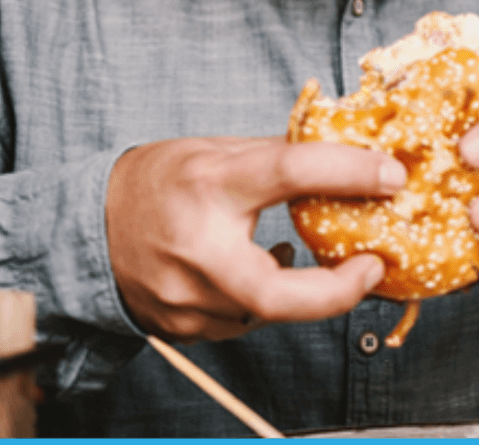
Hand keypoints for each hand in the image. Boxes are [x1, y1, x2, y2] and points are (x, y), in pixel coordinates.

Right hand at [106, 136, 405, 341]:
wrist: (85, 227)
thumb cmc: (159, 178)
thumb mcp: (217, 150)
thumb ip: (277, 158)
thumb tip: (347, 157)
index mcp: (211, 185)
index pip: (291, 172)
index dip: (350, 171)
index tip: (392, 176)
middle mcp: (196, 248)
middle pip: (276, 293)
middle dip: (336, 292)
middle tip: (375, 268)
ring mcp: (185, 298)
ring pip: (265, 309)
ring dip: (304, 290)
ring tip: (329, 262)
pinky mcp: (182, 328)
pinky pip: (243, 321)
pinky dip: (267, 299)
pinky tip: (272, 270)